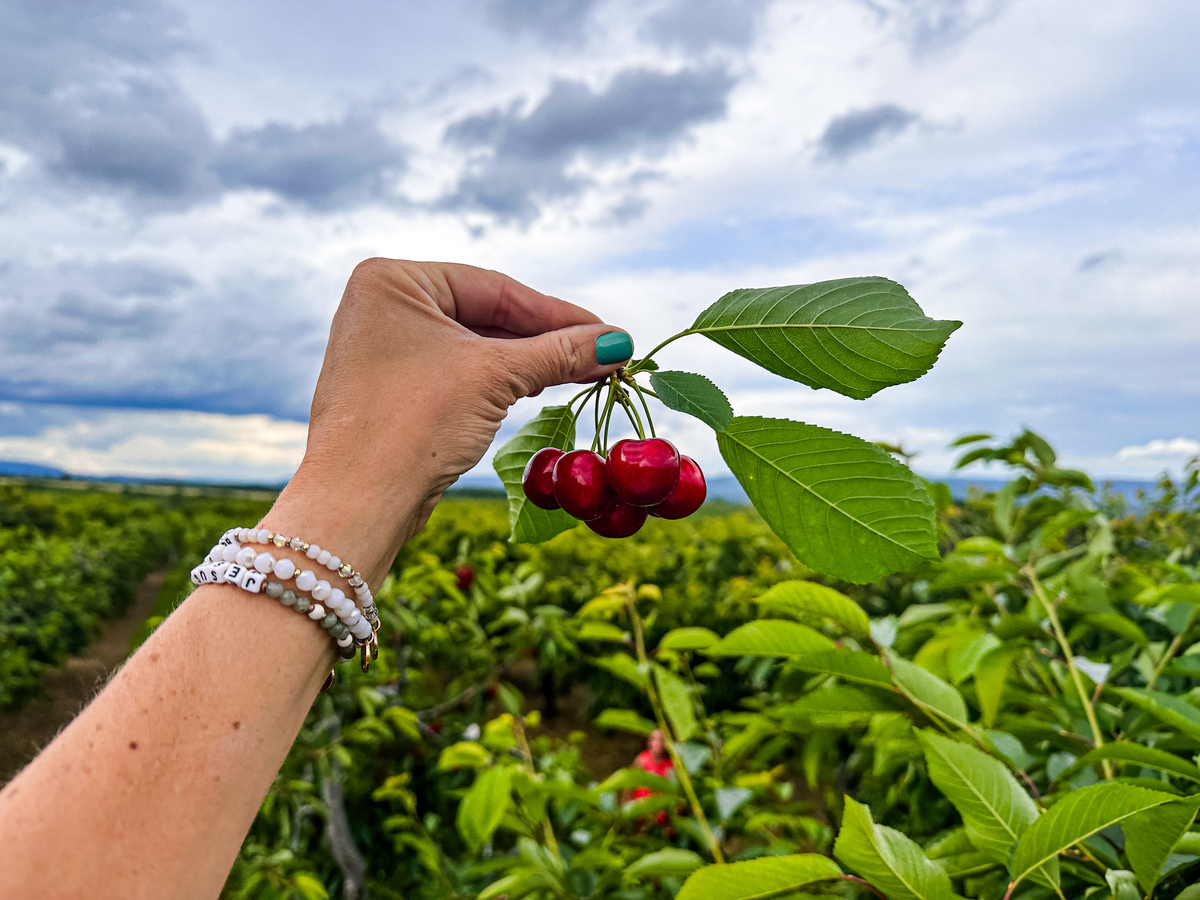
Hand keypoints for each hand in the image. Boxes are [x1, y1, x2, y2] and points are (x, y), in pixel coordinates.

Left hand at [267, 258, 631, 581]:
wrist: (359, 501)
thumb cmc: (416, 422)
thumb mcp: (496, 376)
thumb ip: (559, 352)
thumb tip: (618, 342)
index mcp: (393, 280)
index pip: (494, 288)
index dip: (559, 314)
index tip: (611, 333)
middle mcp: (383, 307)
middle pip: (486, 316)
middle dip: (547, 340)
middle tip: (606, 356)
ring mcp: (385, 351)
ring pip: (475, 349)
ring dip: (529, 363)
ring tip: (585, 374)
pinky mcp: (393, 391)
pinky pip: (458, 375)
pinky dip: (499, 383)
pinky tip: (539, 388)